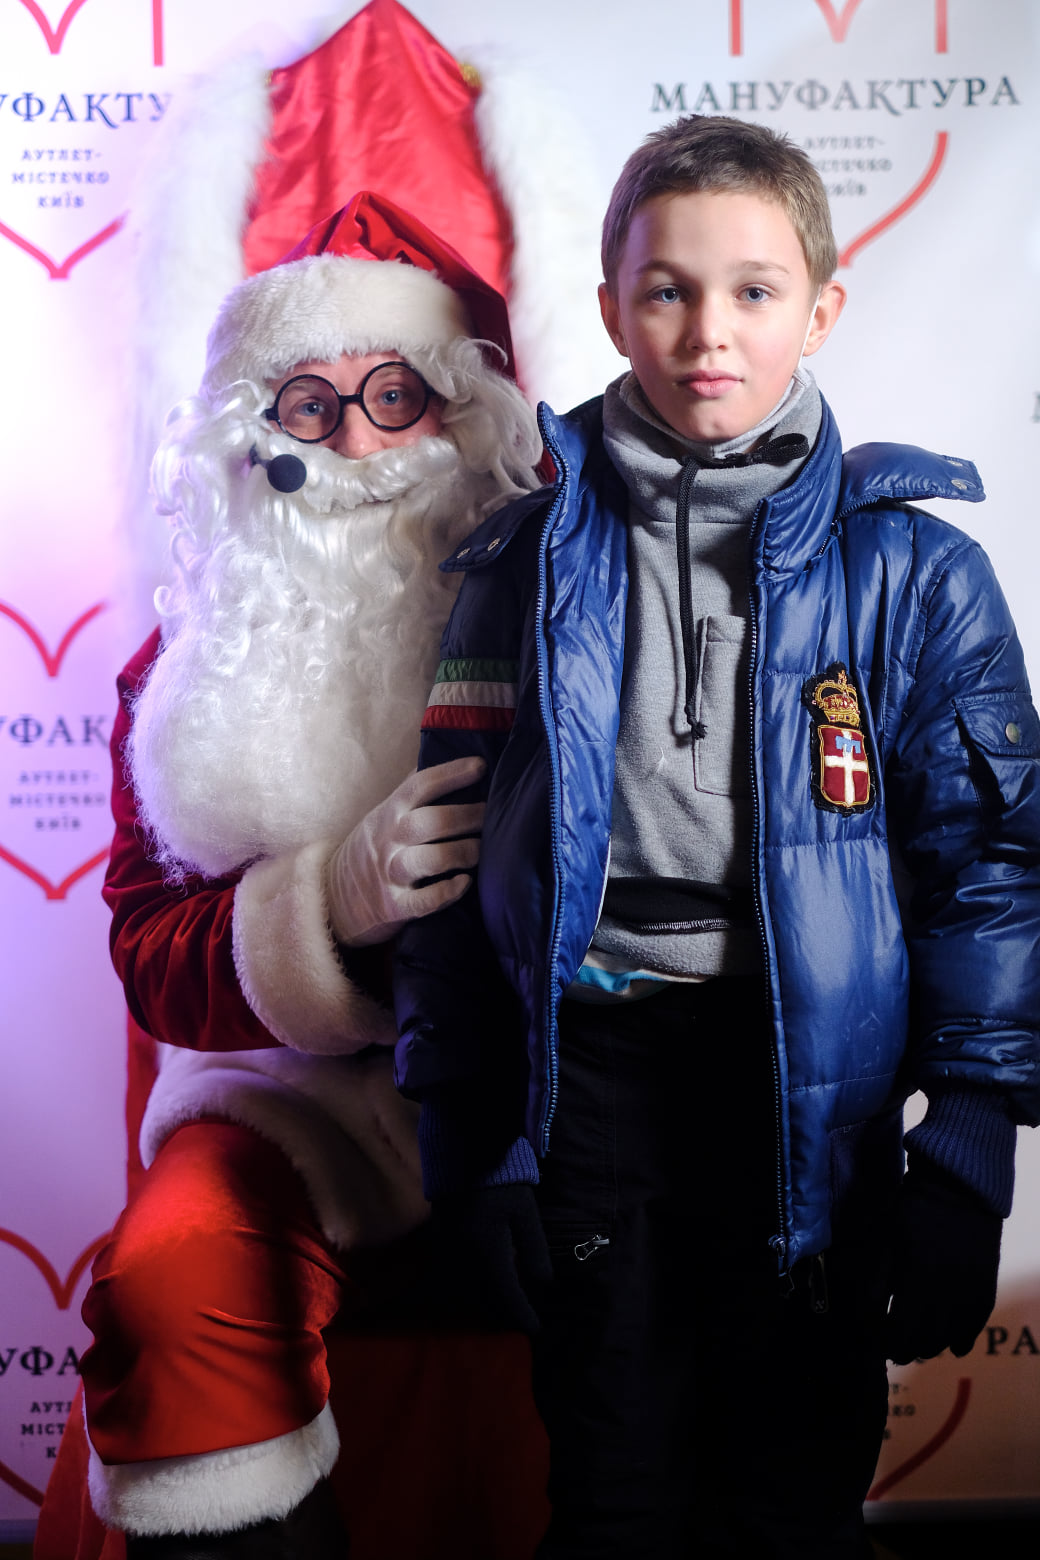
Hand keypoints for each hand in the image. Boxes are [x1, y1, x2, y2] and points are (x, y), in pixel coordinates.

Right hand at [326, 757, 484, 946]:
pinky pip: (424, 901)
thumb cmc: (371, 850)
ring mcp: (389, 874)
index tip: (480, 766)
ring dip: (462, 852)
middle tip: (492, 815)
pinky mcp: (394, 906)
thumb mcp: (382, 816)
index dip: (451, 773)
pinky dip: (447, 892)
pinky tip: (465, 883)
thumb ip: (410, 794)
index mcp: (389, 813)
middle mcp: (388, 840)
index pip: (420, 785)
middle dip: (467, 816)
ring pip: (429, 859)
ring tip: (483, 850)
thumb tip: (444, 754)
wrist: (332, 897)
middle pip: (430, 822)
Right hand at [428, 1184, 551, 1333]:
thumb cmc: (502, 1183)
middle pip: (484, 1300)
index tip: (535, 1329)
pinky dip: (470, 1286)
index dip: (522, 1316)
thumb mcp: (526, 1215)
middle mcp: (464, 1262)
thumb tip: (543, 1283)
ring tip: (504, 1304)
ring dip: (485, 1301)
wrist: (464, 1156)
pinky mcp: (440, 1242)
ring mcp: (448, 1253)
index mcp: (489, 1255)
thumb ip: (534, 1250)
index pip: (507, 1297)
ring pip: (466, 1292)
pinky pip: (453, 1277)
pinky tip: (483, 1282)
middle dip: (503, 1312)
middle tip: (521, 1319)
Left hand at [885, 1165, 1002, 1363]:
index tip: (874, 1341)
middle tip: (892, 1348)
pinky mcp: (985, 1289)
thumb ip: (873, 1284)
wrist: (956, 1190)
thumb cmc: (909, 1215)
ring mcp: (970, 1293)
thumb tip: (867, 1320)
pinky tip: (953, 1346)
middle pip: (923, 1341)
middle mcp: (947, 1293)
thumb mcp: (882, 1244)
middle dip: (904, 1349)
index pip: (897, 1330)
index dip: (882, 1341)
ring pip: (949, 1339)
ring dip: (930, 1347)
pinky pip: (975, 1327)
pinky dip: (962, 1340)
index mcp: (917, 1279)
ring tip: (916, 1344)